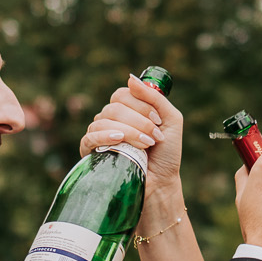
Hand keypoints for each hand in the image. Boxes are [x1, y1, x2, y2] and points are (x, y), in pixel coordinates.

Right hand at [80, 75, 181, 193]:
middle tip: (154, 137)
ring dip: (130, 131)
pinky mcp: (92, 152)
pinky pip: (90, 137)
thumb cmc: (167, 153)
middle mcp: (111, 119)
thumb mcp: (171, 120)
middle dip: (139, 121)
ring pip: (104, 120)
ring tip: (145, 145)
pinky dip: (105, 136)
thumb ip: (155, 98)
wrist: (162, 183)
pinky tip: (119, 139)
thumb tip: (130, 78)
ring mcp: (100, 135)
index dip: (140, 104)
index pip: (122, 94)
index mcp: (127, 110)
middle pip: (114, 107)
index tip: (158, 121)